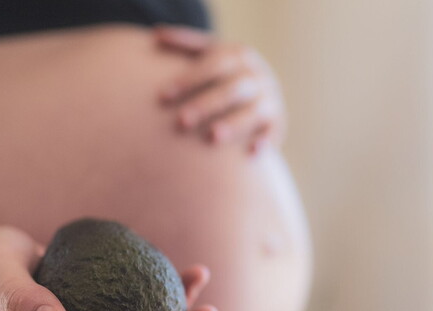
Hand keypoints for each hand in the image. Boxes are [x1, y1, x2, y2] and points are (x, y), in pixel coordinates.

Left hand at [155, 25, 285, 154]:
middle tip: (181, 122)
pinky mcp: (277, 121)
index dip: (189, 79)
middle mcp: (256, 75)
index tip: (163, 96)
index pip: (214, 63)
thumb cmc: (224, 73)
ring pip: (253, 110)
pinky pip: (272, 131)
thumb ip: (185, 44)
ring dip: (234, 124)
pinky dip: (264, 141)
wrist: (262, 91)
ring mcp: (269, 98)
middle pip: (231, 88)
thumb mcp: (210, 53)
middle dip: (206, 105)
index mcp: (239, 55)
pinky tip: (251, 154)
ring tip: (211, 137)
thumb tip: (155, 33)